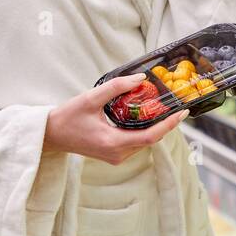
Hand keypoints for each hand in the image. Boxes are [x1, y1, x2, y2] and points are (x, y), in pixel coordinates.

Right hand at [43, 73, 188, 163]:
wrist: (51, 135)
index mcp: (113, 143)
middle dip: (166, 124)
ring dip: (156, 127)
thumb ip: (116, 87)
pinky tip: (147, 116)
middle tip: (177, 105)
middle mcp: (117, 154)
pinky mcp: (113, 155)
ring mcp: (115, 157)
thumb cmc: (67, 117)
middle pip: (150, 140)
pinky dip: (144, 130)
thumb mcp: (90, 98)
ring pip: (144, 143)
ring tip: (166, 109)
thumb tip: (140, 78)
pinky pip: (135, 143)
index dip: (169, 125)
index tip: (183, 112)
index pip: (150, 136)